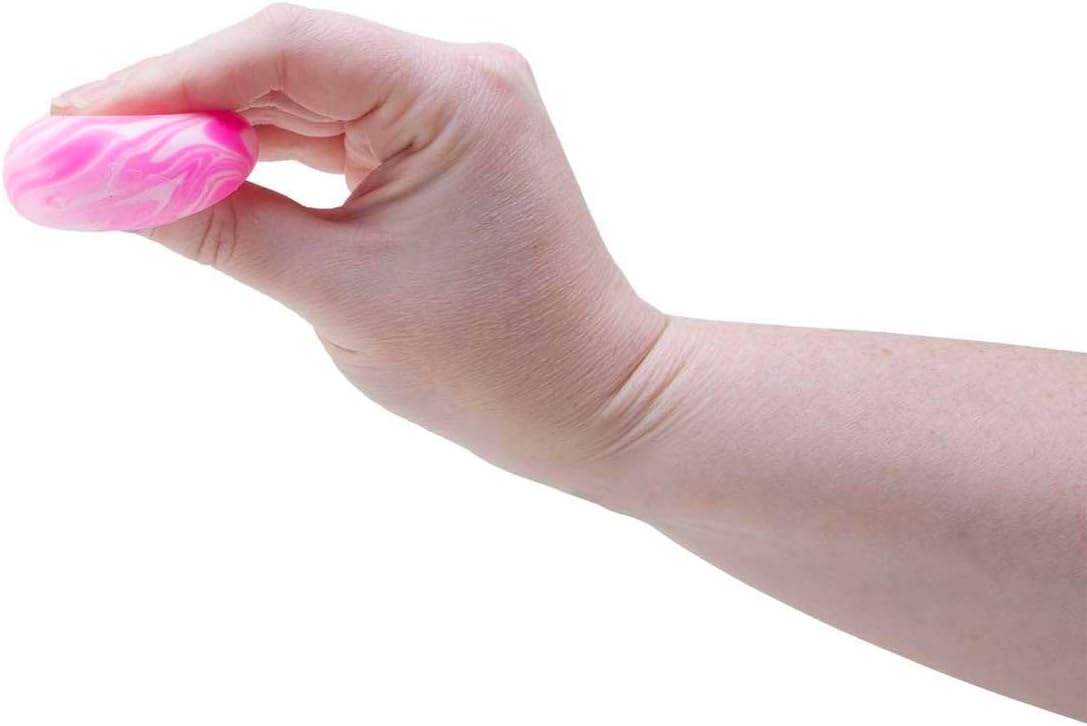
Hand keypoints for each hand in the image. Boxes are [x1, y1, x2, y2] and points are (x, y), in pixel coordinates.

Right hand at [53, 4, 667, 489]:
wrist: (590, 400)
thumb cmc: (494, 364)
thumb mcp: (337, 295)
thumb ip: (218, 226)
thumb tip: (109, 180)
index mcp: (455, 96)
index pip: (280, 49)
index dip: (164, 82)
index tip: (75, 122)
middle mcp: (461, 77)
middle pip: (286, 60)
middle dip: (178, 107)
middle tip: (78, 149)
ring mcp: (457, 105)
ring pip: (304, 93)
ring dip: (215, 129)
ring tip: (123, 168)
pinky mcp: (444, 140)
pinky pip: (335, 127)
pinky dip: (267, 153)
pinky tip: (200, 172)